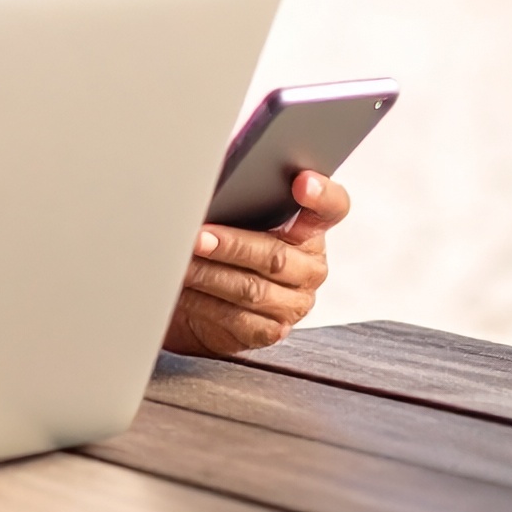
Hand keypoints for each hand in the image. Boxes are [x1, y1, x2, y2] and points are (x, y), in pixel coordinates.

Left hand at [163, 171, 349, 357]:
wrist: (208, 297)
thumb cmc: (223, 243)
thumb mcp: (236, 216)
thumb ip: (239, 199)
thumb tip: (210, 184)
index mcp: (309, 230)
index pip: (331, 208)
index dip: (321, 195)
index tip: (302, 182)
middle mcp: (309, 267)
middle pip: (274, 255)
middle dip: (230, 245)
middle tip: (197, 236)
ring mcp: (293, 302)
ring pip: (251, 289)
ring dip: (209, 274)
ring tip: (181, 262)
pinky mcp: (270, 330)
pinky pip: (237, 318)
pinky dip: (203, 303)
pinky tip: (183, 289)